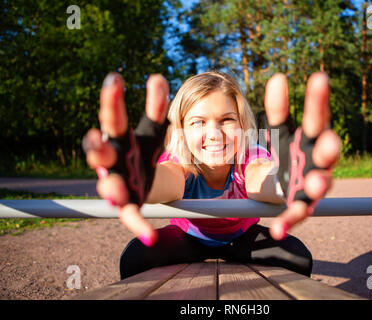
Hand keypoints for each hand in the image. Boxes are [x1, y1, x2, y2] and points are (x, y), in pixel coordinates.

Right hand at [83, 73, 168, 245]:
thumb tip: (158, 77)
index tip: (115, 79)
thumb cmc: (140, 150)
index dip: (112, 101)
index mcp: (117, 139)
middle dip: (96, 148)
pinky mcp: (128, 204)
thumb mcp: (152, 131)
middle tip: (96, 139)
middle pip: (99, 153)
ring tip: (118, 189)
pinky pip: (131, 216)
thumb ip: (156, 108)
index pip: (113, 119)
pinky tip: (151, 237)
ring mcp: (117, 184)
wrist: (140, 178)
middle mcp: (111, 162)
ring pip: (109, 187)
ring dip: (112, 189)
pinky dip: (139, 226)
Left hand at [264, 72, 340, 239]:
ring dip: (318, 186)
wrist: (285, 183)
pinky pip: (297, 214)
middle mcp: (319, 161)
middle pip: (328, 153)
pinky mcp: (301, 205)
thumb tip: (278, 78)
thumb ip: (278, 109)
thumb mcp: (280, 132)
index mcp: (313, 139)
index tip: (318, 77)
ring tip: (313, 185)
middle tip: (328, 142)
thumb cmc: (289, 152)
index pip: (318, 118)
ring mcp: (313, 184)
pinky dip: (288, 222)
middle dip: (329, 148)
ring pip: (320, 185)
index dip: (319, 100)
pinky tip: (278, 229)